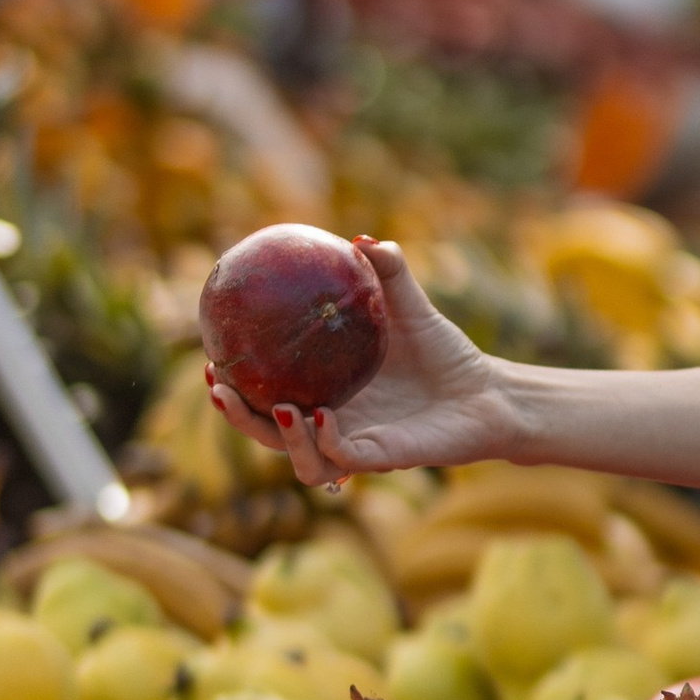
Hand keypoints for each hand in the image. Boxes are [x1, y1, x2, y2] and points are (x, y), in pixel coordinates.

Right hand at [206, 242, 512, 487]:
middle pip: (267, 432)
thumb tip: (361, 239)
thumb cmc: (445, 354)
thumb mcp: (410, 307)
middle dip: (237, 415)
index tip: (209, 356)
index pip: (266, 395)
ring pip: (300, 460)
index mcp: (327, 393)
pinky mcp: (385, 459)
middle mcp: (335, 426)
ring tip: (276, 404)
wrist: (490, 393)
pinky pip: (342, 459)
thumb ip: (387, 274)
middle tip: (218, 383)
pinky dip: (324, 442)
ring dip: (278, 436)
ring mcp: (358, 445)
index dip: (234, 384)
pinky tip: (321, 417)